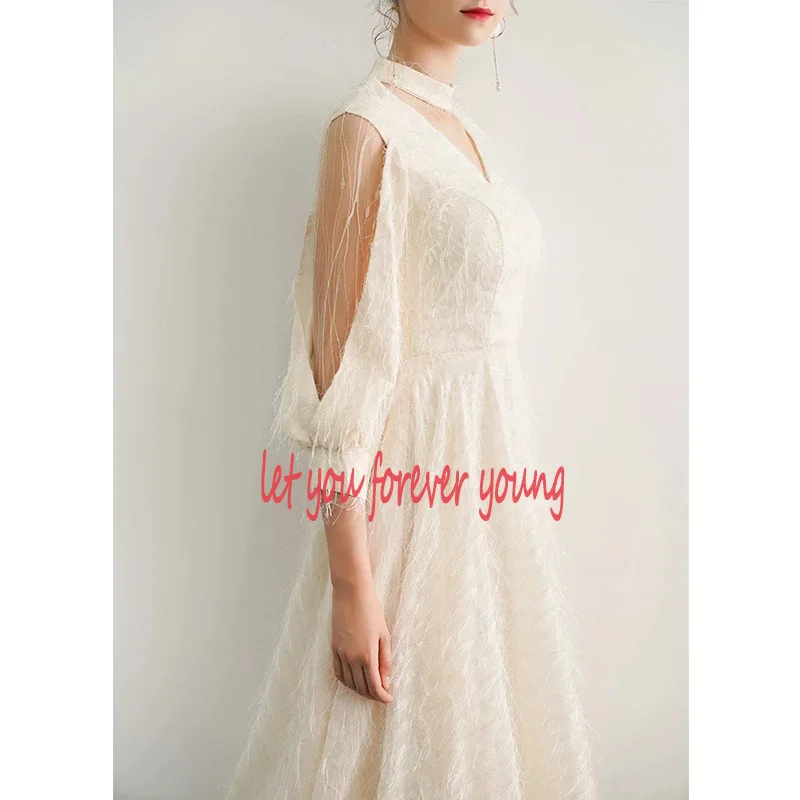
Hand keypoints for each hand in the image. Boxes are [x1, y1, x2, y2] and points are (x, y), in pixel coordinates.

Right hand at [331, 578, 392, 703]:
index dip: (382, 696)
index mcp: (367, 655)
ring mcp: (341, 653)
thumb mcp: (384, 635)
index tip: (389, 699)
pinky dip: (346, 681)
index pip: (374, 686)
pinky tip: (353, 680)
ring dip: (359, 689)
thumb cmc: (371, 610)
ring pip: (349, 682)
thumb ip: (385, 660)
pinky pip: (338, 672)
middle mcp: (352, 658)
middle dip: (372, 694)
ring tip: (369, 689)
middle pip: (361, 686)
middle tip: (381, 695)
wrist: (351, 593)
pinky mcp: (333, 647)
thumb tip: (386, 681)